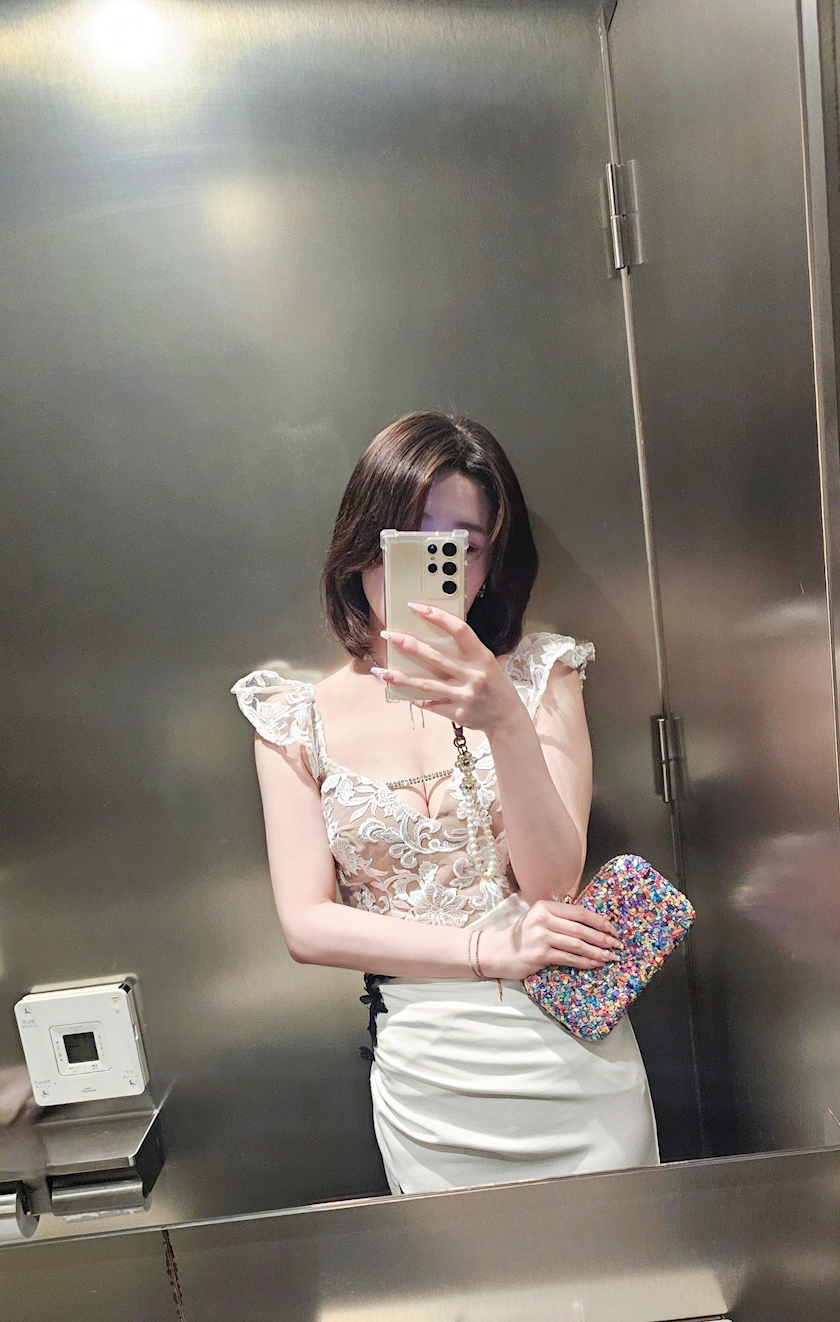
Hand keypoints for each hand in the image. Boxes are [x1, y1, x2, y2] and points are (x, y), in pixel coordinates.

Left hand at [373, 603, 524, 735]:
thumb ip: (466, 650)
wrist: (507, 718)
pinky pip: (431, 704)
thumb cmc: (495, 685)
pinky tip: (399, 692)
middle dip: (409, 645)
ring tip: (381, 671)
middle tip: (389, 635)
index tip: (416, 607)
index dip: (437, 616)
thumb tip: (434, 634)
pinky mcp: (457, 713)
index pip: (459, 630)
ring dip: (401, 677)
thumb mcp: (488, 662)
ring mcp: (464, 695)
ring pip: (427, 684)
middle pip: (435, 657)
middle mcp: (473, 675)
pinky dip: (415, 697)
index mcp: (482, 656)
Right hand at [479, 901, 622, 979]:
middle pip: (580, 929)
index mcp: (544, 907)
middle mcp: (542, 919)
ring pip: (577, 944)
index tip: (612, 928)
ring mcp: (540, 937)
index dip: (598, 921)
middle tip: (616, 944)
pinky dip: (584, 962)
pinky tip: (594, 964)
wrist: (497, 952)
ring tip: (610, 957)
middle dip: (602, 938)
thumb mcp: (537, 919)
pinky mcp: (540, 955)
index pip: (578, 912)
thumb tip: (592, 926)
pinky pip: (568, 958)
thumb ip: (559, 918)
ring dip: (597, 952)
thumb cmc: (521, 937)